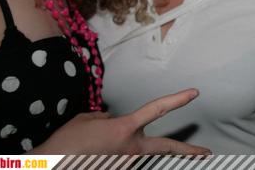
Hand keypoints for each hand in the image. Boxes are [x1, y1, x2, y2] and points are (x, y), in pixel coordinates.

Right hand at [33, 88, 210, 154]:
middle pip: (165, 147)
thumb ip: (108, 118)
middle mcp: (130, 148)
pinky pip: (121, 158)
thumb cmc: (66, 142)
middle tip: (205, 153)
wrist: (49, 166)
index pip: (157, 109)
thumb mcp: (88, 120)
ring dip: (122, 148)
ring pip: (135, 152)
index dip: (177, 99)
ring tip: (95, 148)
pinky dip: (112, 153)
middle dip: (187, 151)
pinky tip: (95, 154)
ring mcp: (125, 164)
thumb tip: (114, 122)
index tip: (194, 93)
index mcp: (125, 128)